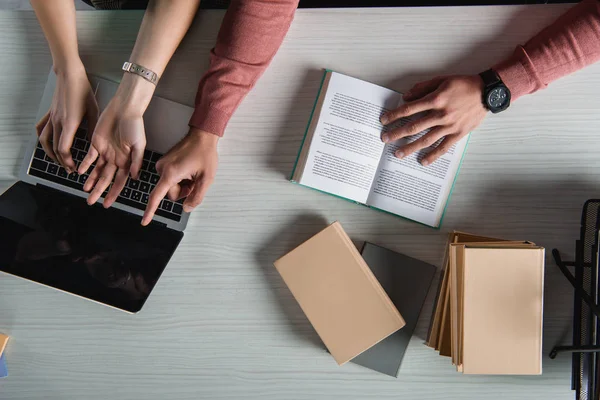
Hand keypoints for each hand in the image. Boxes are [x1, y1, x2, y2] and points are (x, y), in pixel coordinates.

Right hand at [36, 62, 98, 171]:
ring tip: (58, 160)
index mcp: (70, 123)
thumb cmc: (83, 90)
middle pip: (55, 148)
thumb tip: (96, 144)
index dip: (68, 161)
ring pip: (45, 141)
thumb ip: (93, 129)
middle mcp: (58, 122)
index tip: (75, 168)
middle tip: (70, 168)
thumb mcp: (95, 111)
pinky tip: (46, 143)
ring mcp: (51, 118)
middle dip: (62, 161)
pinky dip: (42, 139)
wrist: (69, 74)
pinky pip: (41, 128)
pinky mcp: (49, 113)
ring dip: (50, 153)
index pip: (64, 149)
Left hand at [78, 75, 153, 206]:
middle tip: (91, 201)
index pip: (119, 181)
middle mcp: (116, 159)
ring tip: (85, 191)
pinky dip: (85, 165)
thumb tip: (133, 177)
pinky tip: (81, 173)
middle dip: (99, 191)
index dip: (113, 193)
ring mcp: (105, 152)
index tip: (107, 203)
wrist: (124, 109)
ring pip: (97, 170)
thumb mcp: (139, 145)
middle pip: (106, 179)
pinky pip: (89, 157)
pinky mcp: (96, 143)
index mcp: (127, 161)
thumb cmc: (135, 125)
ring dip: (91, 181)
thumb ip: (136, 161)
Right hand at [141, 128, 218, 225]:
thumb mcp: (206, 179)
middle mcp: (162, 168)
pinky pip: (170, 178)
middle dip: (183, 191)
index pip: (157, 197)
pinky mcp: (164, 162)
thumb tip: (186, 208)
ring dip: (182, 184)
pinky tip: (189, 170)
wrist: (202, 136)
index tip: (145, 221)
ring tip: (192, 174)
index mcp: (170, 173)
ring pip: (171, 186)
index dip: (151, 211)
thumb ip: (196, 197)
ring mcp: (162, 165)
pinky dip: (180, 178)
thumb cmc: (204, 153)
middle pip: (170, 193)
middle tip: (194, 181)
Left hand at [380, 75, 487, 165]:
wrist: (487, 93)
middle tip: (385, 139)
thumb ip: (423, 88)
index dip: (394, 115)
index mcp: (435, 99)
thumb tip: (406, 97)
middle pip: (414, 127)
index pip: (409, 109)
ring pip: (426, 139)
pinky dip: (433, 155)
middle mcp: (441, 114)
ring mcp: (449, 126)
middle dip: (397, 133)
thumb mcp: (442, 80)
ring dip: (410, 147)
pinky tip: (423, 161)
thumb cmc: (464, 85)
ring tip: (398, 153)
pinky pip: (443, 147)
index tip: (384, 120)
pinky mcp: (458, 134)